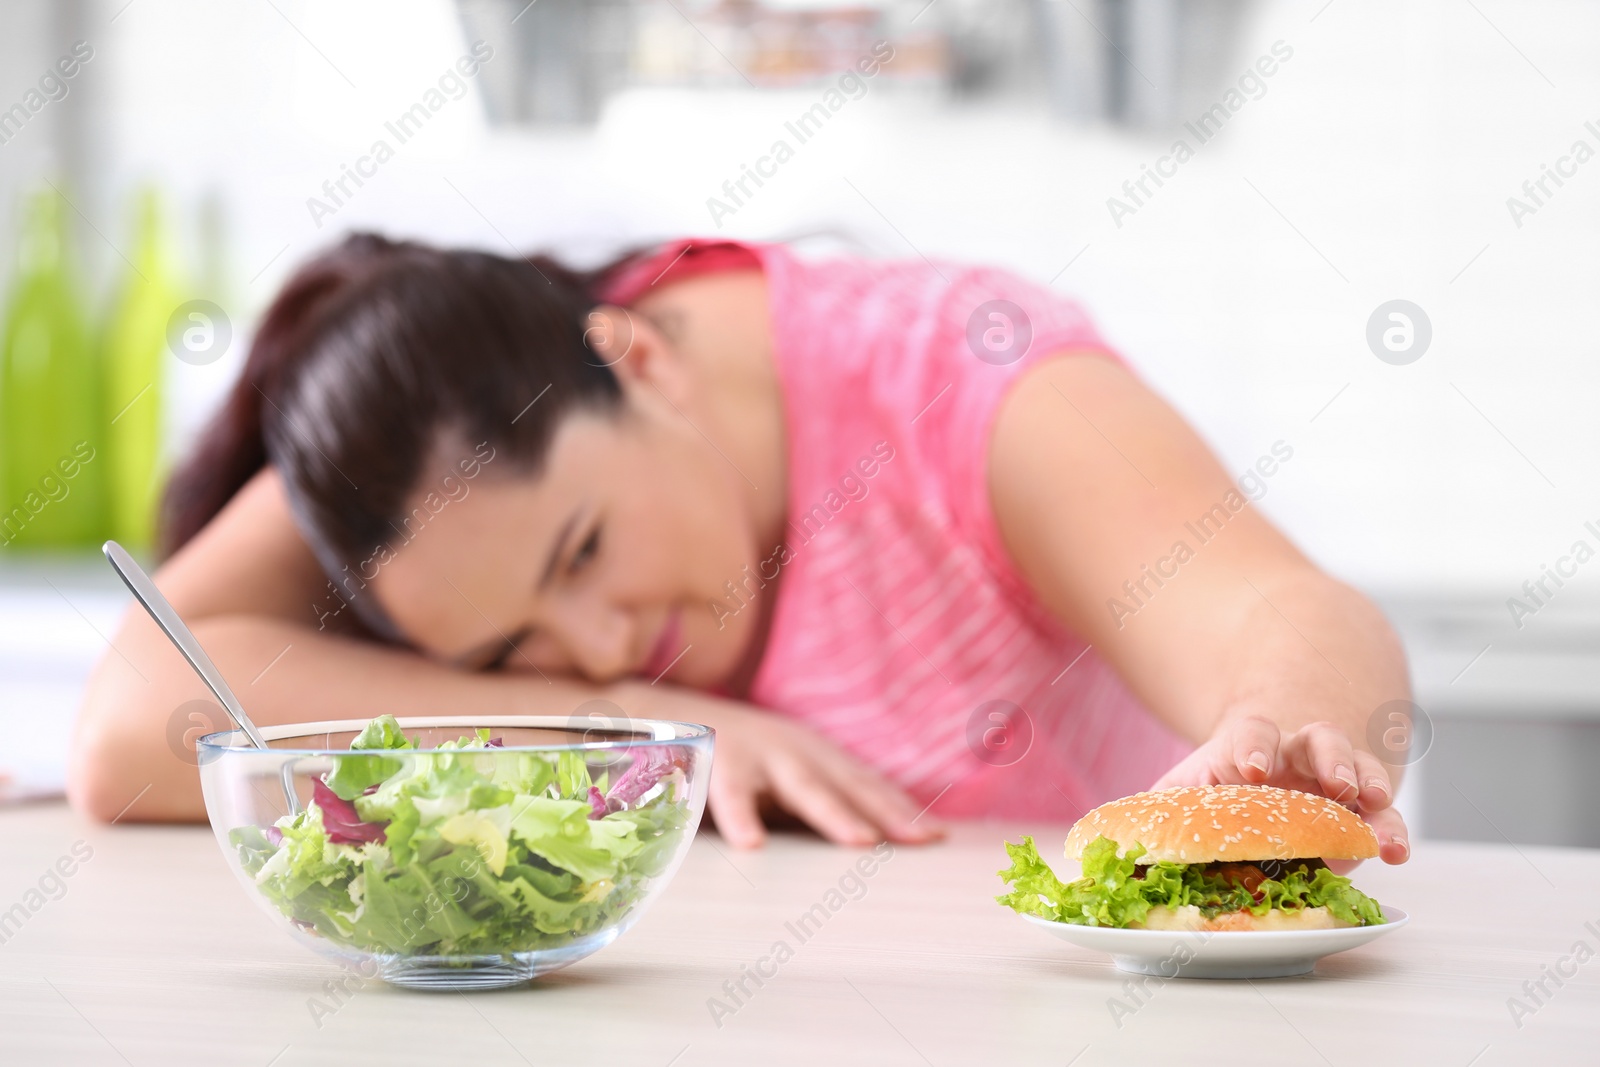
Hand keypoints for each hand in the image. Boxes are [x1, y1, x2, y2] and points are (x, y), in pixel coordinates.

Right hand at [613, 683, 942, 848]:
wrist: (661, 713)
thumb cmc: (734, 756)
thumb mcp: (781, 773)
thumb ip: (817, 799)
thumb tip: (870, 838)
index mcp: (812, 752)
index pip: (865, 782)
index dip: (899, 807)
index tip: (937, 837)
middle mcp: (792, 748)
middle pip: (847, 783)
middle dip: (885, 810)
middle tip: (920, 839)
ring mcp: (757, 751)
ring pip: (800, 785)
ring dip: (833, 812)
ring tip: (861, 842)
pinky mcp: (714, 759)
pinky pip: (727, 792)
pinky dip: (740, 816)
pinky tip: (751, 845)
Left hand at [1152, 714, 1408, 865]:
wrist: (1257, 786)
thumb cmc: (1216, 795)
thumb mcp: (1180, 801)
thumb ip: (1150, 823)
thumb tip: (1098, 856)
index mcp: (1245, 748)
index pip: (1252, 733)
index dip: (1254, 747)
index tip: (1254, 770)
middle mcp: (1295, 755)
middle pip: (1318, 739)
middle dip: (1330, 758)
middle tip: (1337, 783)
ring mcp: (1332, 779)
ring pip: (1359, 767)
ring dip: (1370, 785)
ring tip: (1375, 808)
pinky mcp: (1360, 810)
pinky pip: (1384, 815)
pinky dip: (1392, 829)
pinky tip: (1395, 852)